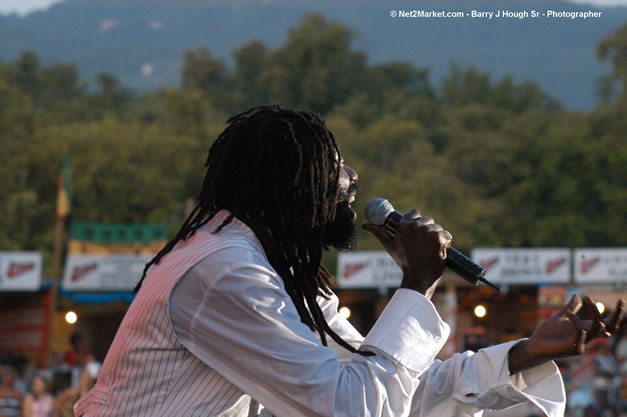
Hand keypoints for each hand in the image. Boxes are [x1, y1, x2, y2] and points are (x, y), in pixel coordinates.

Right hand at [362, 209, 451, 297]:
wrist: (418, 277)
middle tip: (423, 244)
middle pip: (427, 220)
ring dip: (436, 236)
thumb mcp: (389, 246)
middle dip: (427, 230)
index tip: (417, 231)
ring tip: (430, 248)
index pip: (414, 213)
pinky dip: (445, 242)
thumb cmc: (403, 261)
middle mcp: (416, 226)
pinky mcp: (440, 238)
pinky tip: (440, 249)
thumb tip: (365, 225)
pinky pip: (446, 235)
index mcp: (404, 225)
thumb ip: (378, 232)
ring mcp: (429, 232)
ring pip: (437, 228)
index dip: (417, 221)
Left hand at [508, 294, 624, 374]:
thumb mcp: (560, 317)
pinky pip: (580, 337)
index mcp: (586, 329)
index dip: (617, 314)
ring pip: (596, 330)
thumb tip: (577, 295)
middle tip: (619, 301)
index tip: (620, 300)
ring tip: (588, 300)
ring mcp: (581, 344)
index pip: (608, 324)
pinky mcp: (571, 349)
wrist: (534, 345)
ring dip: (594, 314)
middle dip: (617, 316)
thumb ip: (570, 308)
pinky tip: (568, 315)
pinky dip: (576, 325)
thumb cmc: (548, 334)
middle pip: (608, 328)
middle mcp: (586, 337)